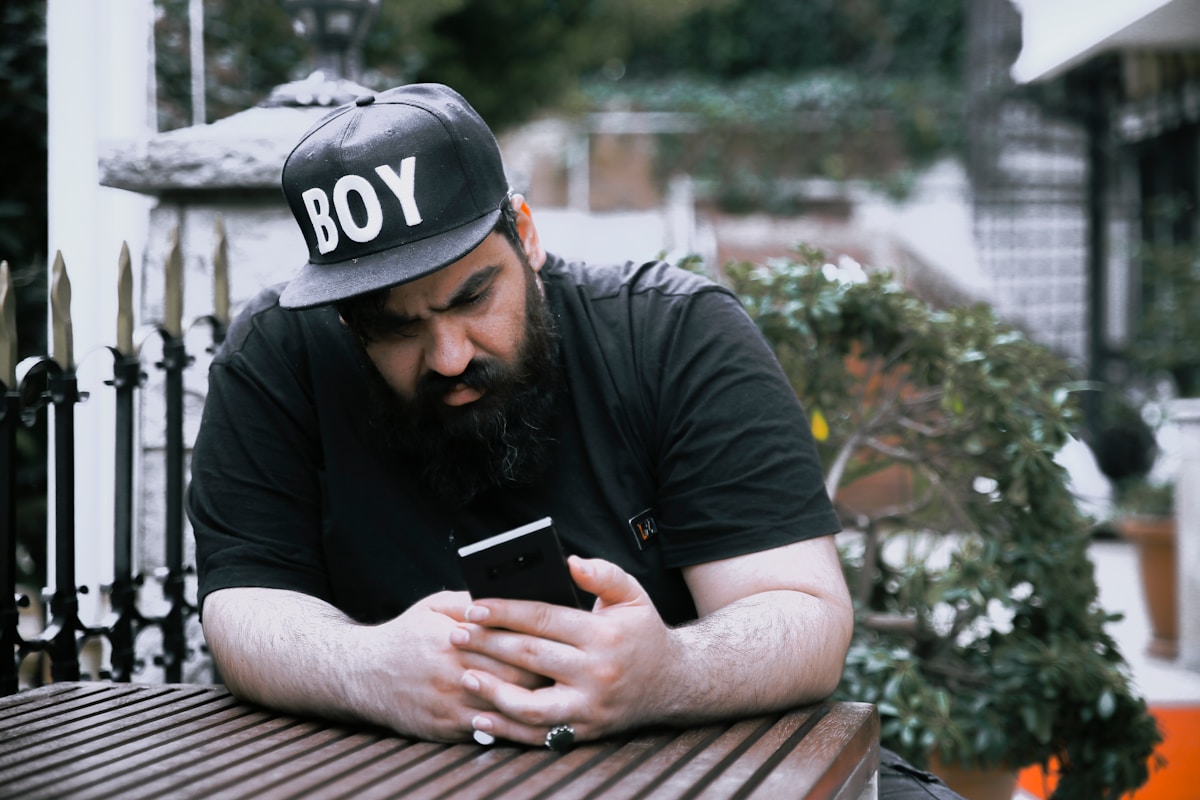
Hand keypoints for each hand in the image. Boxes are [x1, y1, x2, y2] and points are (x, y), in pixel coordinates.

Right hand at [358, 591, 548, 741]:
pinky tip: (532, 718)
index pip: (510, 642)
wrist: (361, 673)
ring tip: (561, 694)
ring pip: (506, 708)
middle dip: (546, 674)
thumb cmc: (406, 634)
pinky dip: (511, 725)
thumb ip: (472, 602)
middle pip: (515, 677)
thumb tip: (512, 596)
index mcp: (454, 639)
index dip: (540, 643)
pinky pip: (487, 732)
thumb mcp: (435, 606)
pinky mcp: (445, 728)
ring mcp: (449, 705)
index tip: (564, 640)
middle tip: (571, 669)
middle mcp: (453, 674)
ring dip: (535, 703)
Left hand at [449, 556, 680, 746]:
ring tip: (465, 673)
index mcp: (604, 635)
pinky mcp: (585, 731)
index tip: (473, 607)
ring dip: (492, 690)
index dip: (505, 612)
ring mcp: (590, 706)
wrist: (673, 683)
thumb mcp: (633, 595)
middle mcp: (597, 673)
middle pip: (531, 657)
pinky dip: (506, 729)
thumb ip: (603, 574)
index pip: (544, 619)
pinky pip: (538, 734)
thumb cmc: (643, 633)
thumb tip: (570, 562)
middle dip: (488, 644)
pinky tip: (479, 717)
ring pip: (531, 704)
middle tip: (456, 635)